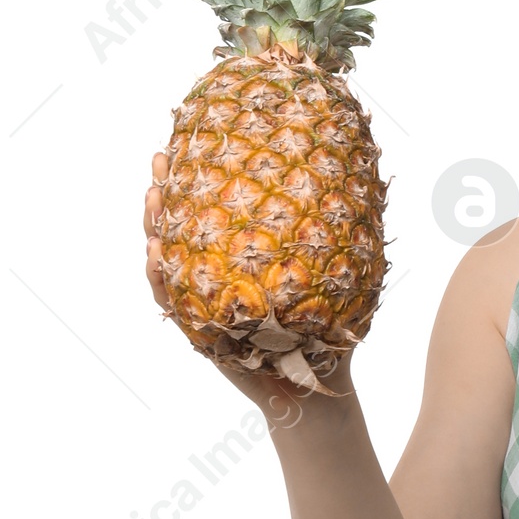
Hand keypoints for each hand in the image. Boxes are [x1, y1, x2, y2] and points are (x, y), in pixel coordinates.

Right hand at [142, 150, 346, 426]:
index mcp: (245, 251)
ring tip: (152, 196)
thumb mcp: (339, 268)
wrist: (324, 382)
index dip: (204, 172)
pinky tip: (155, 253)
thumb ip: (340, 228)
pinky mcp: (200, 331)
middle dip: (166, 187)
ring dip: (154, 226)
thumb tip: (365, 177)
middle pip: (183, 223)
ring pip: (168, 258)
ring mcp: (204, 299)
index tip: (198, 137)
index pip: (217, 204)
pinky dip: (160, 278)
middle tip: (160, 157)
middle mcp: (218, 271)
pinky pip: (173, 302)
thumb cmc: (331, 324)